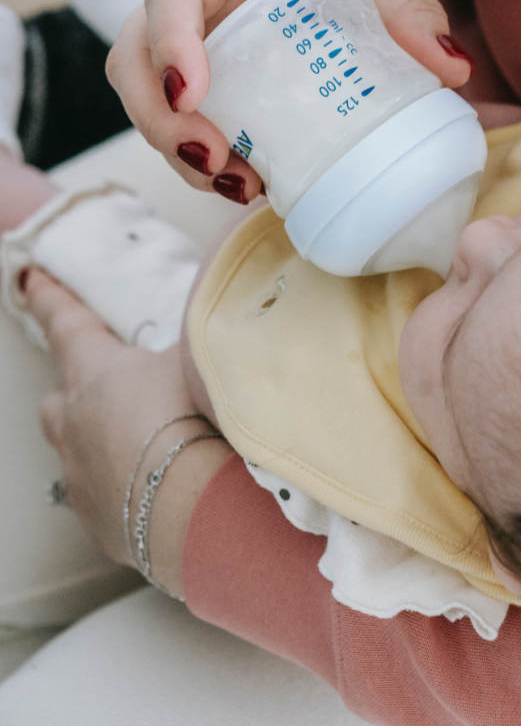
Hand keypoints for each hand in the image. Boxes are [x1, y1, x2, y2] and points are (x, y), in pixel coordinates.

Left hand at [25, 269, 231, 594]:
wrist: (195, 507)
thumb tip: (211, 313)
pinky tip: (162, 487)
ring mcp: (81, 476)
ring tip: (144, 442)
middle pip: (58, 398)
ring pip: (76, 450)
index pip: (66, 323)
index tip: (30, 276)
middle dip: (76, 389)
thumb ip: (197, 335)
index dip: (50, 298)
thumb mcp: (201, 357)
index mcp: (97, 372)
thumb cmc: (196, 419)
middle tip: (110, 386)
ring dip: (99, 440)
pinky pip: (104, 496)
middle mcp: (76, 422)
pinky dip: (125, 487)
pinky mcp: (99, 521)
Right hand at [106, 0, 471, 201]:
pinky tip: (249, 181)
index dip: (169, 44)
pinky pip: (185, 115)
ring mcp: (194, 35)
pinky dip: (204, 154)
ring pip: (148, 94)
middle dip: (160, 118)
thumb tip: (452, 69)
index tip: (193, 96)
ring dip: (178, 148)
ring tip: (239, 184)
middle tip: (215, 161)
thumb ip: (409, 1)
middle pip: (133, 56)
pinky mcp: (211, 70)